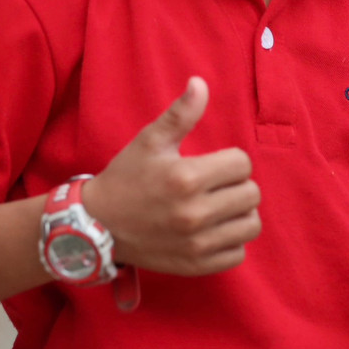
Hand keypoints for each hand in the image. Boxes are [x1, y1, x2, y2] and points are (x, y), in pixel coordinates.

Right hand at [83, 76, 260, 275]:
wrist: (97, 225)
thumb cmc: (127, 177)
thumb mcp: (150, 140)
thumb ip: (181, 113)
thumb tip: (200, 83)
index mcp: (186, 177)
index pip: (242, 164)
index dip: (231, 160)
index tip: (213, 164)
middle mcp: (195, 213)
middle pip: (251, 194)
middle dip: (237, 184)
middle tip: (216, 185)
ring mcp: (196, 243)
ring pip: (251, 225)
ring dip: (240, 213)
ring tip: (221, 206)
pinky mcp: (195, 265)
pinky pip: (238, 253)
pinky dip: (232, 241)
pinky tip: (215, 230)